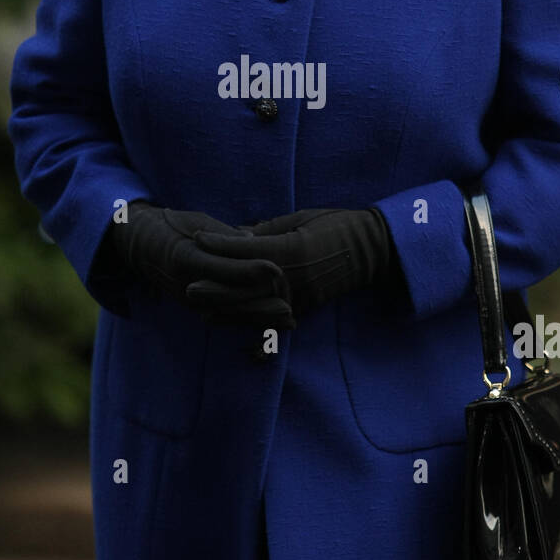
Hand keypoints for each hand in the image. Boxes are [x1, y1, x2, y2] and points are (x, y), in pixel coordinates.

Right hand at [107, 202, 295, 327]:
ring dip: (259, 320)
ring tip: (288, 321)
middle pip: (227, 299)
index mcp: (186, 257)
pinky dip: (249, 325)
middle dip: (259, 304)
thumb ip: (224, 234)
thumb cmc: (174, 226)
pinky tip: (273, 328)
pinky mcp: (197, 308)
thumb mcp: (196, 221)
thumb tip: (252, 239)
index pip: (221, 267)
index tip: (276, 267)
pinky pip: (225, 320)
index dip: (250, 269)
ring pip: (229, 315)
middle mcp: (187, 284)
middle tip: (289, 304)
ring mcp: (191, 300)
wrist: (143, 247)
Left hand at [189, 206, 396, 317]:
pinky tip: (241, 341)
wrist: (373, 250)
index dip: (220, 244)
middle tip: (187, 287)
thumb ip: (268, 229)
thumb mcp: (300, 219)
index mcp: (291, 249)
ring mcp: (299, 297)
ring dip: (229, 312)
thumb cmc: (337, 224)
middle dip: (215, 287)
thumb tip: (238, 235)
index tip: (196, 239)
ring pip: (257, 310)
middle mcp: (292, 278)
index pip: (246, 249)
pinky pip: (277, 324)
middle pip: (245, 286)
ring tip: (203, 312)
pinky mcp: (306, 309)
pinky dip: (257, 332)